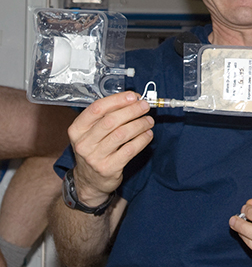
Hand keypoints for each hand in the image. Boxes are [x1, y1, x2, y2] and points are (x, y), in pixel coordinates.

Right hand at [68, 91, 153, 205]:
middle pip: (111, 121)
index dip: (117, 100)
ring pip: (122, 134)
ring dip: (140, 124)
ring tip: (149, 120)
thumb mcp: (91, 133)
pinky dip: (142, 139)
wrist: (90, 181)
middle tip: (145, 106)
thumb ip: (107, 116)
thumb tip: (132, 100)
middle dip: (132, 110)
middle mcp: (84, 143)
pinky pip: (130, 149)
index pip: (97, 109)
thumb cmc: (94, 150)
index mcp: (77, 130)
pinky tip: (148, 134)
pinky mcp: (109, 168)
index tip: (132, 96)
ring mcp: (95, 157)